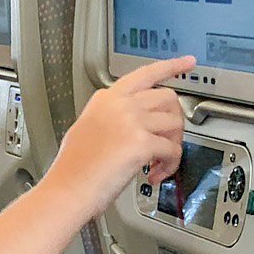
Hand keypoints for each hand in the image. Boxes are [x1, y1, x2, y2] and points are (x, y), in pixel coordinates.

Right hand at [43, 57, 190, 220]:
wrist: (66, 190)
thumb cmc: (73, 170)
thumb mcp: (87, 129)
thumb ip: (112, 118)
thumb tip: (137, 124)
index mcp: (106, 99)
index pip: (145, 74)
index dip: (171, 66)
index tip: (187, 63)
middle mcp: (120, 104)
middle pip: (168, 97)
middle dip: (174, 121)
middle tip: (168, 140)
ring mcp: (131, 121)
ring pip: (175, 123)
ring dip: (173, 146)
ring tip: (157, 163)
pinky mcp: (141, 143)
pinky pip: (173, 150)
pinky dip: (170, 166)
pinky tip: (154, 175)